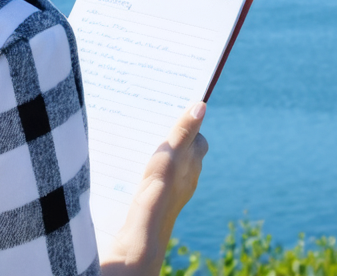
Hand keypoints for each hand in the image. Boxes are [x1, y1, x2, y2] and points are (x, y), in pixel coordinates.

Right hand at [101, 102, 208, 274]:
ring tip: (142, 142)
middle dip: (174, 139)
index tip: (175, 113)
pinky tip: (135, 168)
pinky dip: (150, 170)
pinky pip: (158, 180)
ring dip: (161, 155)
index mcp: (194, 164)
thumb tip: (201, 105)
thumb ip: (184, 130)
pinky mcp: (158, 201)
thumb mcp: (171, 153)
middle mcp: (188, 178)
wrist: (143, 230)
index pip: (199, 140)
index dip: (190, 126)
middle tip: (156, 124)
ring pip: (171, 167)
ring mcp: (174, 191)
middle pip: (185, 152)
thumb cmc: (159, 188)